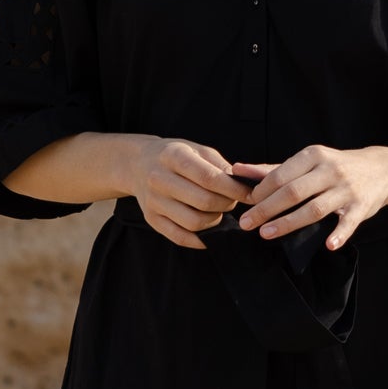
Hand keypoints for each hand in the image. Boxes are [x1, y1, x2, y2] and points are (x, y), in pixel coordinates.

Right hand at [129, 137, 245, 249]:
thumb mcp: (197, 150)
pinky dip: (200, 239)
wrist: (138, 164)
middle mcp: (159, 179)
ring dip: (215, 220)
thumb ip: (220, 166)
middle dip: (227, 205)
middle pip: (204, 202)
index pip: (209, 178)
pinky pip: (180, 237)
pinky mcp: (151, 219)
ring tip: (218, 211)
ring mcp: (153, 201)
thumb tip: (245, 184)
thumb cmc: (175, 156)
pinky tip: (210, 230)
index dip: (234, 189)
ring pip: (195, 223)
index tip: (250, 194)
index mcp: (173, 156)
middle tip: (232, 202)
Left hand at [229, 145, 387, 251]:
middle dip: (266, 209)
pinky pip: (348, 222)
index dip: (261, 192)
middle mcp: (329, 170)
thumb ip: (273, 168)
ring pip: (314, 208)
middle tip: (247, 224)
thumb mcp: (308, 161)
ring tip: (267, 234)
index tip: (245, 205)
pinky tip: (328, 245)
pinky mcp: (361, 206)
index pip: (280, 175)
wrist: (382, 169)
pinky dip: (339, 234)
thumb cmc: (335, 166)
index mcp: (313, 156)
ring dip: (289, 223)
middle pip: (292, 192)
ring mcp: (346, 189)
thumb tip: (237, 169)